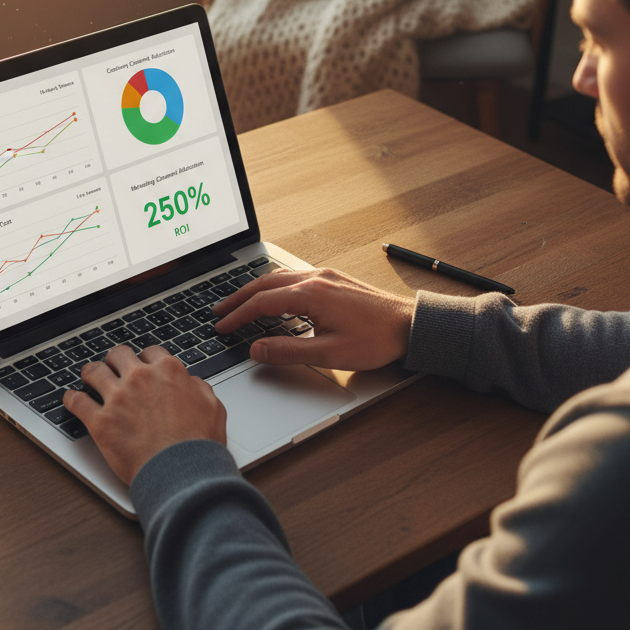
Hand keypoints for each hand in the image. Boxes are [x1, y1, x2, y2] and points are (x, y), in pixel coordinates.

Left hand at [63, 344, 226, 484]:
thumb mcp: (212, 407)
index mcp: (167, 371)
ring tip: (88, 378)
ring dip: (90, 374)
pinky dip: (71, 399)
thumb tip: (192, 383)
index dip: (144, 359)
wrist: (183, 472)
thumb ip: (199, 389)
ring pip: (93, 372)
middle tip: (113, 369)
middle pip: (118, 355)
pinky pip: (77, 402)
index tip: (141, 366)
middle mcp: (140, 378)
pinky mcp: (100, 421)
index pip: (149, 352)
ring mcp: (117, 398)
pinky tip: (71, 399)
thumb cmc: (199, 444)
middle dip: (115, 361)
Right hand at [213, 268, 413, 370]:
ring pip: (278, 277)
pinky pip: (294, 276)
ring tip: (238, 302)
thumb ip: (288, 351)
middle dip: (238, 297)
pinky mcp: (333, 279)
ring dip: (255, 289)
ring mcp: (325, 276)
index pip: (261, 303)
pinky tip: (273, 295)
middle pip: (264, 284)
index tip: (222, 326)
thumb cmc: (376, 339)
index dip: (238, 316)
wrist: (411, 324)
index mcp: (311, 295)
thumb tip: (257, 349)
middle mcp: (315, 279)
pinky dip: (274, 285)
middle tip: (218, 310)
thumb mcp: (329, 353)